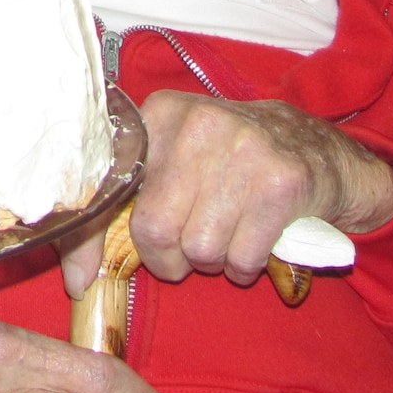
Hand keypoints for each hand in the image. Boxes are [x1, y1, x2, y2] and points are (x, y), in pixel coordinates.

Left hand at [61, 91, 392, 293]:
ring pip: (200, 248)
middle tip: (188, 247)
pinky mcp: (281, 182)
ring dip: (212, 261)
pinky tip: (255, 239)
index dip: (90, 239)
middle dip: (169, 256)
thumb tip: (76, 279)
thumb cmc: (229, 164)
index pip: (109, 186)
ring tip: (228, 232)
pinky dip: (244, 266)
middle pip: (155, 228)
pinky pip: (241, 257)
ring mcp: (244, 149)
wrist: (316, 151)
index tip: (84, 276)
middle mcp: (199, 123)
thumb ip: (116, 213)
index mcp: (160, 113)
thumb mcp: (172, 164)